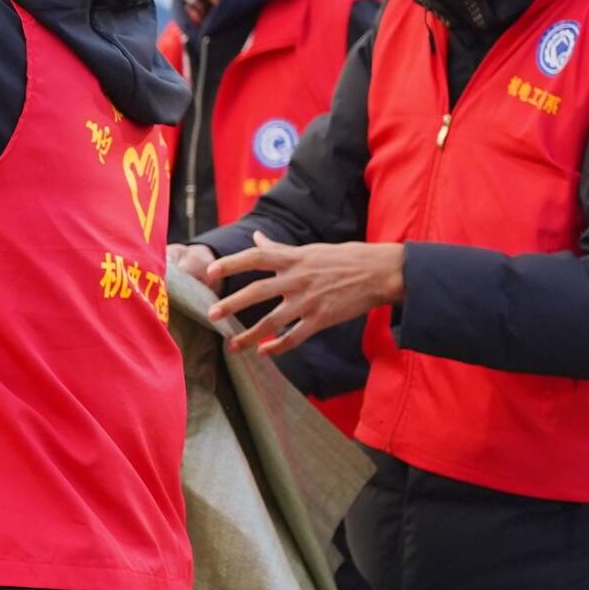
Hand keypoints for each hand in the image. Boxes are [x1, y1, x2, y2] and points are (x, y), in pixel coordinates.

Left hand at [201, 231, 400, 353]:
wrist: (379, 273)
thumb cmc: (342, 258)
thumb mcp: (308, 249)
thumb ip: (279, 248)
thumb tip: (256, 236)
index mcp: (292, 258)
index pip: (254, 257)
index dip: (231, 263)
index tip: (209, 272)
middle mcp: (296, 279)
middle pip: (257, 291)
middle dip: (232, 303)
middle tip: (210, 314)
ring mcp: (309, 301)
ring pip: (274, 321)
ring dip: (251, 335)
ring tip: (232, 346)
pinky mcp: (322, 319)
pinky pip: (296, 337)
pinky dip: (279, 346)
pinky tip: (265, 353)